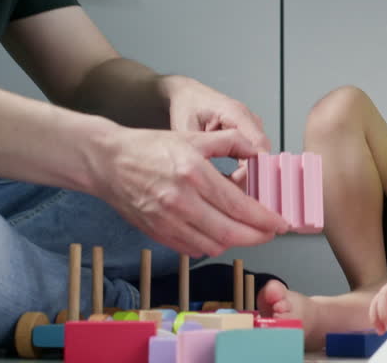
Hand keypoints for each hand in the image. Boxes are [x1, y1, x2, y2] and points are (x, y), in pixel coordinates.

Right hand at [91, 126, 288, 256]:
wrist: (107, 162)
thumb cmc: (149, 148)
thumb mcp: (192, 137)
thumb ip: (229, 142)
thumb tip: (257, 151)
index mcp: (193, 173)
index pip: (239, 206)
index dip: (264, 218)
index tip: (279, 222)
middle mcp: (181, 201)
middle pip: (230, 232)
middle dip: (257, 236)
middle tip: (270, 233)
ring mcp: (167, 220)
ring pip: (213, 244)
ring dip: (235, 242)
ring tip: (246, 231)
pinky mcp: (157, 232)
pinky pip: (192, 249)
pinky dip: (211, 245)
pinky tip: (218, 233)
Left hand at [160, 76, 269, 187]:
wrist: (188, 97)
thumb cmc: (187, 108)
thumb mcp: (188, 130)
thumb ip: (203, 151)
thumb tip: (213, 179)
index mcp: (236, 113)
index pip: (258, 145)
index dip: (255, 170)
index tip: (242, 188)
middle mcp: (249, 119)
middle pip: (264, 154)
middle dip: (253, 177)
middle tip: (237, 198)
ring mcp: (252, 127)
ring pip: (262, 158)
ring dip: (251, 176)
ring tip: (233, 193)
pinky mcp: (250, 135)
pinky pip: (255, 157)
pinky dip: (248, 172)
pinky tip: (234, 184)